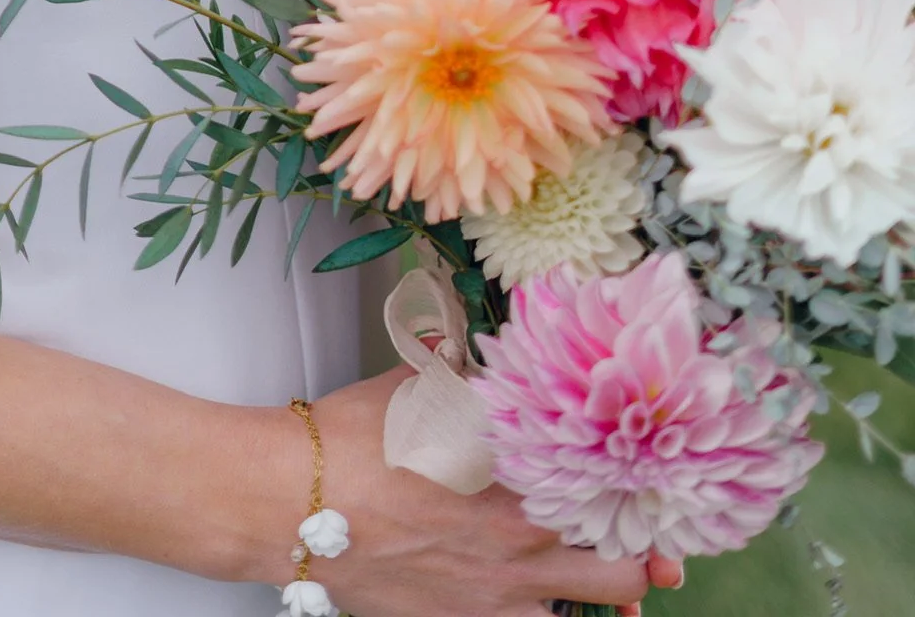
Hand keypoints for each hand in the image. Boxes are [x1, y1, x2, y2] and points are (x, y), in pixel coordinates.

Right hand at [280, 370, 664, 616]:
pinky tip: (545, 601)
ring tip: (621, 589)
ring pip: (580, 613)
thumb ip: (470, 380)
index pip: (611, 494)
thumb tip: (489, 357)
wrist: (288, 504)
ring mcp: (488, 600)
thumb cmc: (350, 441)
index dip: (647, 494)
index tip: (661, 483)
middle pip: (619, 572)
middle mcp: (516, 551)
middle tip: (657, 548)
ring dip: (605, 599)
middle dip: (645, 560)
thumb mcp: (420, 389)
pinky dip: (544, 616)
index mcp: (515, 483)